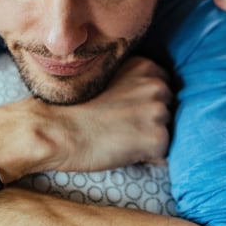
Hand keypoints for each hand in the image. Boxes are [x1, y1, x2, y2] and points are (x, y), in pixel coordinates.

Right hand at [41, 56, 172, 172]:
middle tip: (121, 128)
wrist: (55, 129)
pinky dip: (148, 159)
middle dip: (152, 122)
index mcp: (146, 66)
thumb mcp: (107, 79)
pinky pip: (163, 155)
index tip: (126, 113)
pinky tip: (123, 152)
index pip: (164, 90)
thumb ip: (133, 83)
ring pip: (168, 133)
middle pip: (170, 111)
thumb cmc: (73, 107)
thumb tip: (153, 101)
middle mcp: (158, 85)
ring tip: (120, 140)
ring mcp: (159, 111)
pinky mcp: (158, 138)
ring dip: (149, 140)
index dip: (146, 106)